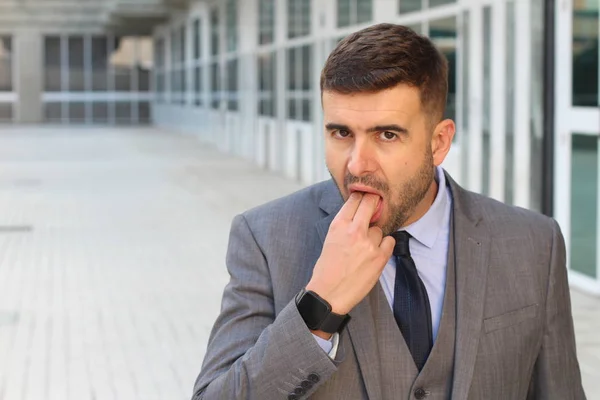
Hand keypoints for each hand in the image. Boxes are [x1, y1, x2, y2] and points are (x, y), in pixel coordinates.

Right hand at [306, 192, 395, 318]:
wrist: (329, 294)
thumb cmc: (327, 268)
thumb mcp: (330, 239)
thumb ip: (344, 225)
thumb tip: (359, 214)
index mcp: (338, 225)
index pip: (354, 199)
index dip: (362, 196)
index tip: (366, 195)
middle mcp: (354, 231)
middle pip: (371, 203)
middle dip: (374, 202)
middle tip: (376, 203)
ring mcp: (368, 244)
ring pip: (379, 228)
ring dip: (375, 234)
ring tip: (366, 248)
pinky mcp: (380, 257)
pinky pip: (390, 240)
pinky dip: (385, 245)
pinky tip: (376, 252)